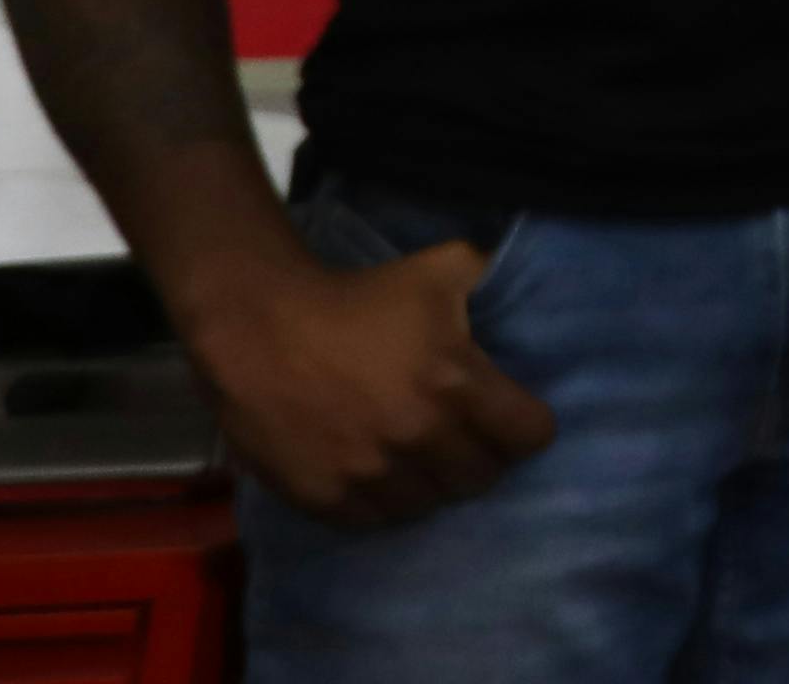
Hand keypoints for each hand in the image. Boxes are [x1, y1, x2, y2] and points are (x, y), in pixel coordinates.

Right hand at [186, 234, 552, 528]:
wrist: (259, 328)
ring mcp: (369, 472)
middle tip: (464, 440)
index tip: (511, 419)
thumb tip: (521, 281)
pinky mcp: (325, 496)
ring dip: (431, 483)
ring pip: (429, 504)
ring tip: (420, 460)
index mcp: (456, 383)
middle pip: (480, 477)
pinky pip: (375, 520)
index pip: (529, 437)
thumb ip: (491, 276)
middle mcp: (419, 436)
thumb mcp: (440, 268)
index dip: (526, 427)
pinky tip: (380, 476)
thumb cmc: (356, 296)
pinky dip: (383, 502)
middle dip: (480, 457)